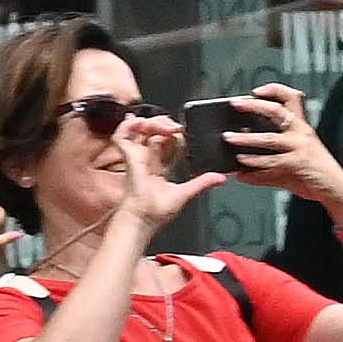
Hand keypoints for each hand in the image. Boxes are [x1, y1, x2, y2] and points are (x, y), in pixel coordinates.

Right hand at [110, 112, 221, 235]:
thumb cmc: (156, 214)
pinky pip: (121, 137)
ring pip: (140, 129)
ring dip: (152, 122)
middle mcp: (147, 160)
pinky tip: (140, 123)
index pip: (166, 142)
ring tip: (164, 124)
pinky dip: (128, 126)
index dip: (175, 135)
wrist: (143, 220)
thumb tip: (220, 179)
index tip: (183, 135)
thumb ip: (202, 183)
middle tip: (176, 128)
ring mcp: (136, 157)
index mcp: (159, 168)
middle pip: (154, 131)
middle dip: (165, 123)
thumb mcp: (185, 194)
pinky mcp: (129, 157)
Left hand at [216, 83, 342, 205]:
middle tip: (236, 105)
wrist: (335, 189)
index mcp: (302, 127)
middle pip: (277, 112)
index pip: (291, 98)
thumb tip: (241, 173)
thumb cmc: (314, 175)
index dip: (274, 90)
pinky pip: (271, 161)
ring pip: (269, 138)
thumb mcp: (289, 167)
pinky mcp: (297, 163)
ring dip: (246, 138)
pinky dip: (254, 164)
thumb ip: (265, 169)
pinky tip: (241, 167)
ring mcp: (300, 147)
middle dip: (254, 106)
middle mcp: (302, 133)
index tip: (256, 91)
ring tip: (229, 138)